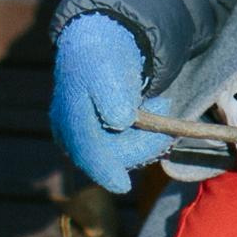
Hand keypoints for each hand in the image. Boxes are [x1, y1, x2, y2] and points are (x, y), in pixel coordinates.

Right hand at [49, 14, 169, 192]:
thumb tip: (120, 121)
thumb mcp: (106, 67)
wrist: (97, 50)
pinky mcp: (99, 143)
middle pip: (110, 157)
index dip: (104, 170)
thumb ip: (111, 93)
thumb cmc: (100, 59)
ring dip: (146, 139)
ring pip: (119, 157)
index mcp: (70, 118)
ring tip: (162, 104)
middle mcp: (71, 136)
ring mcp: (84, 141)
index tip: (123, 186)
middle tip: (166, 105)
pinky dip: (142, 140)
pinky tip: (153, 118)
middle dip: (144, 141)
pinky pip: (122, 152)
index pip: (87, 151)